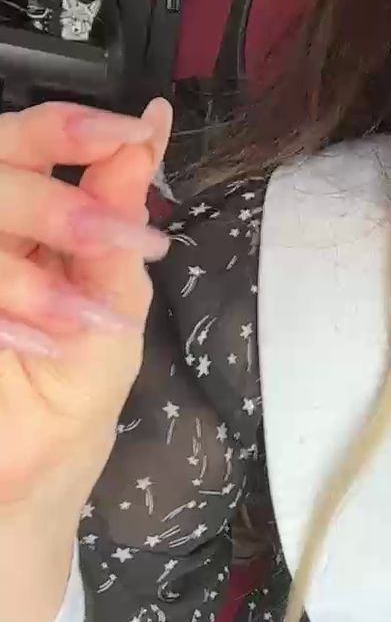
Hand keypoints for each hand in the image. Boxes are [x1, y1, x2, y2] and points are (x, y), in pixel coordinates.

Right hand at [0, 99, 171, 516]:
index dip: (77, 127)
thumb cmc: (65, 403)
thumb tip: (145, 136)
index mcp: (20, 225)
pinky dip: (7, 302)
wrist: (18, 495)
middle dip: (56, 204)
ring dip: (29, 278)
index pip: (32, 140)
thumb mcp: (109, 316)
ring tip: (82, 323)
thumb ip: (116, 230)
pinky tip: (35, 345)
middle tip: (114, 239)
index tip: (138, 130)